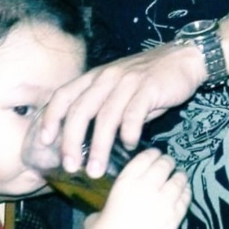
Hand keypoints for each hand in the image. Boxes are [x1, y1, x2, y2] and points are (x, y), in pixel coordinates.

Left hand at [39, 42, 203, 176]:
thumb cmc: (149, 79)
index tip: (44, 141)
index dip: (51, 118)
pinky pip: (133, 114)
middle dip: (71, 141)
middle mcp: (106, 77)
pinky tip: (129, 147)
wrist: (184, 58)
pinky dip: (128, 133)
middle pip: (80, 111)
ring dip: (99, 147)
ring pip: (106, 117)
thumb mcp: (119, 88)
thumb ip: (104, 108)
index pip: (63, 96)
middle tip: (70, 166)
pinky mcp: (149, 87)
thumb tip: (90, 139)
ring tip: (96, 170)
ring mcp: (127, 81)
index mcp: (95, 77)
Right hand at [83, 148, 190, 228]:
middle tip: (168, 164)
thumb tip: (112, 207)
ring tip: (179, 175)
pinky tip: (184, 192)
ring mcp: (164, 202)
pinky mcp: (175, 219)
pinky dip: (186, 193)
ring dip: (179, 176)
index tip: (156, 154)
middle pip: (164, 165)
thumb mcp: (97, 213)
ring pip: (178, 180)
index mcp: (125, 182)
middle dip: (167, 162)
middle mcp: (147, 187)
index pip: (145, 158)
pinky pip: (185, 199)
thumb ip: (109, 204)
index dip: (153, 154)